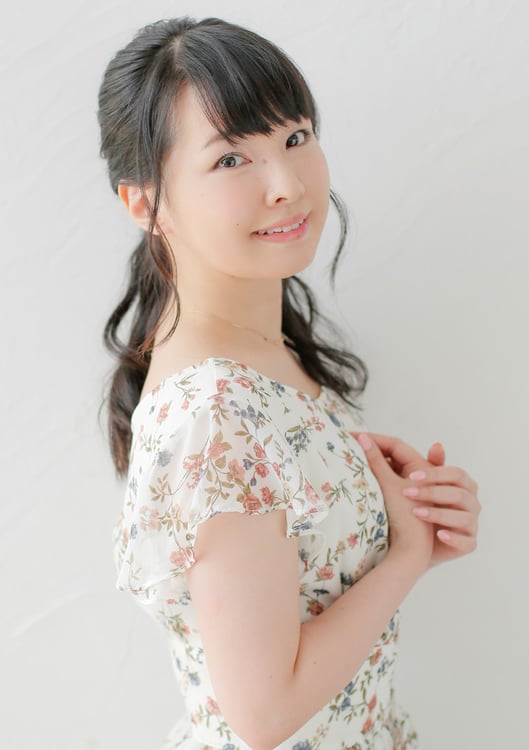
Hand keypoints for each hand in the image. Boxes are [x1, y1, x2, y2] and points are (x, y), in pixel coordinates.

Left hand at [361, 434, 480, 569]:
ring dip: (438, 514)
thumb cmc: (415, 508)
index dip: (434, 473)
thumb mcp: (408, 483)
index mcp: (461, 484)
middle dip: (433, 492)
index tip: (410, 475)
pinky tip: (439, 535)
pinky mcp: (468, 544)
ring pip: (463, 517)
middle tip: (407, 492)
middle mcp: (471, 503)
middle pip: (459, 493)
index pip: (455, 473)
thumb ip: (407, 461)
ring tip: (416, 513)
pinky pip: (466, 541)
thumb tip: (389, 438)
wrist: (418, 547)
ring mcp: (470, 524)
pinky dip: (453, 537)